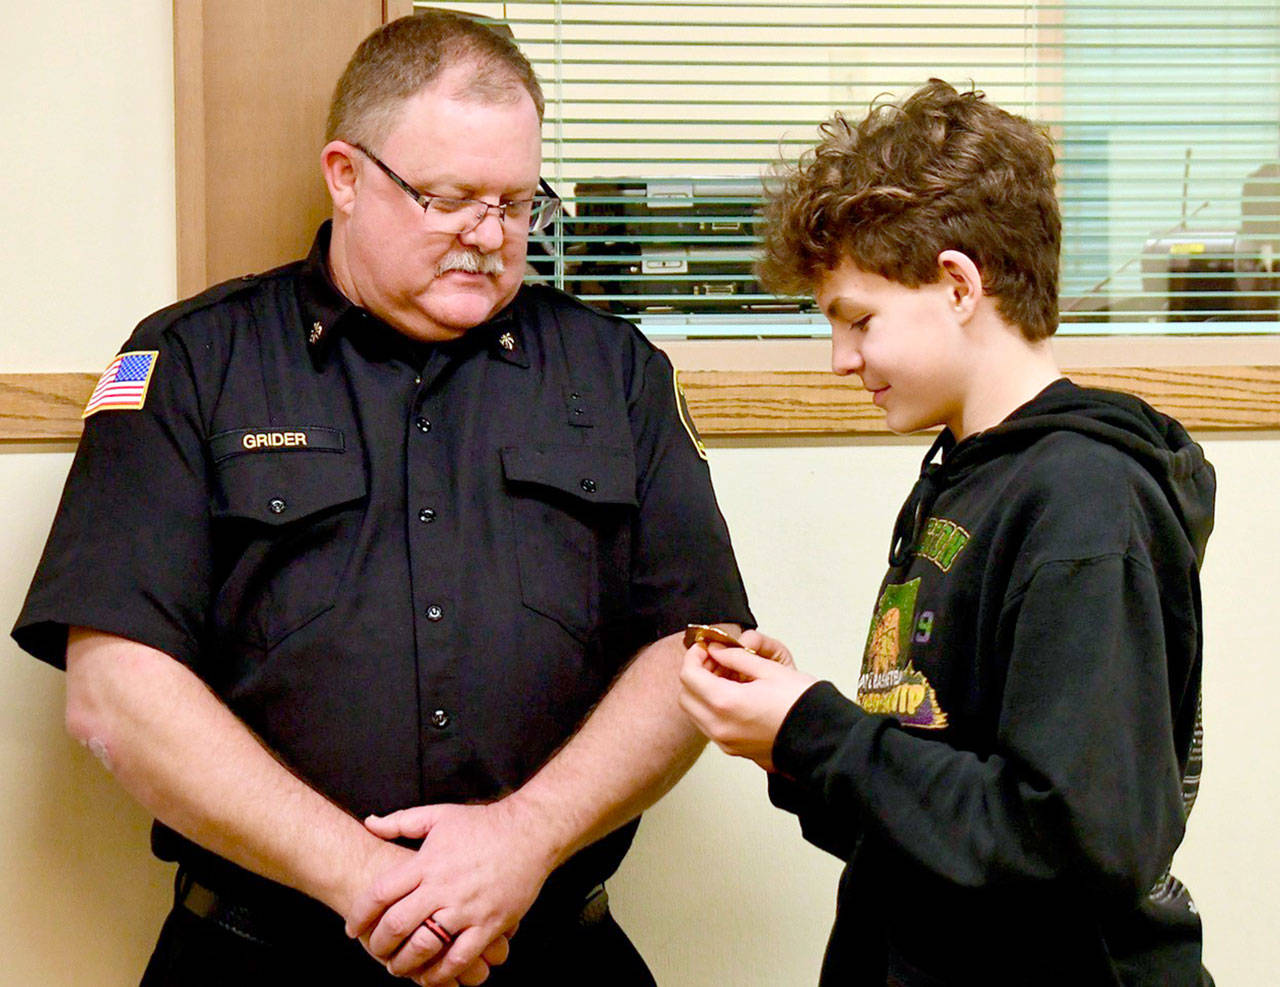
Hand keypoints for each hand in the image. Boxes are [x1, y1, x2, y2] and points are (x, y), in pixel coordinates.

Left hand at [345, 799, 552, 985]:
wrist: (530, 832)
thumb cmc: (484, 823)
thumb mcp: (439, 815)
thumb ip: (401, 821)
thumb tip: (369, 823)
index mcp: (427, 862)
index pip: (381, 893)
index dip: (360, 915)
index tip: (352, 928)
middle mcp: (443, 887)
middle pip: (398, 924)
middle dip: (379, 943)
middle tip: (375, 949)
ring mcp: (467, 908)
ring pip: (425, 946)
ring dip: (404, 963)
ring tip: (398, 967)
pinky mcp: (490, 923)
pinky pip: (459, 958)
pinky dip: (440, 973)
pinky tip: (431, 977)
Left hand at [678, 634, 815, 771]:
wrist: (823, 739)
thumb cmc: (802, 704)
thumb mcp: (770, 670)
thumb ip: (736, 658)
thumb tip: (717, 651)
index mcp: (726, 703)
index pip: (689, 676)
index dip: (693, 656)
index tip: (704, 646)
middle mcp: (720, 727)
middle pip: (686, 697)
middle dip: (694, 674)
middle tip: (713, 659)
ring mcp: (726, 742)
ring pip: (696, 714)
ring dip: (702, 692)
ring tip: (726, 676)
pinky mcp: (735, 750)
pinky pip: (710, 727)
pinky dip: (712, 709)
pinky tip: (733, 695)